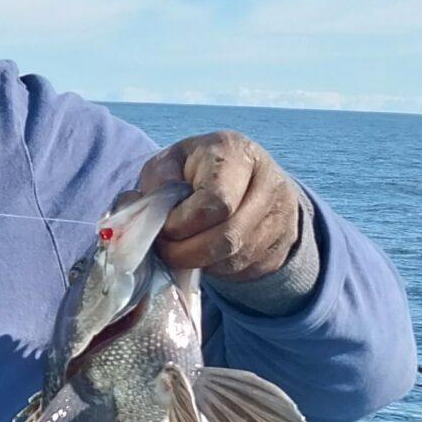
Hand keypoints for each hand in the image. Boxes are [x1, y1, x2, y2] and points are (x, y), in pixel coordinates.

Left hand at [138, 133, 299, 282]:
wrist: (247, 180)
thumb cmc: (197, 170)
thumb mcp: (171, 163)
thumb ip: (156, 183)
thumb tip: (142, 212)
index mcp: (235, 153)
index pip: (214, 202)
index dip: (182, 223)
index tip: (164, 226)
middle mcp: (266, 182)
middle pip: (226, 237)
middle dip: (186, 251)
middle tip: (165, 248)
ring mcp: (278, 216)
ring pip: (234, 258)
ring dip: (198, 262)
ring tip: (179, 251)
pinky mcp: (279, 244)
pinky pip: (242, 268)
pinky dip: (214, 268)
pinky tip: (201, 255)